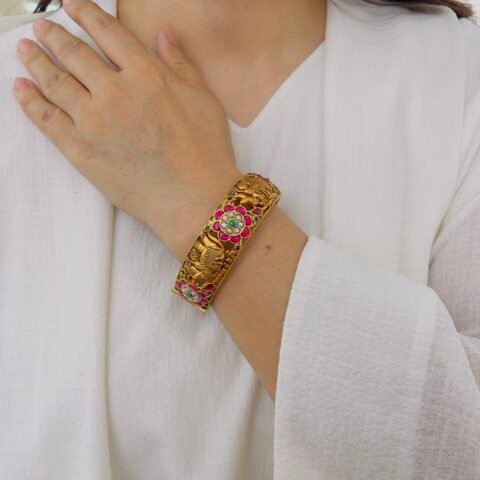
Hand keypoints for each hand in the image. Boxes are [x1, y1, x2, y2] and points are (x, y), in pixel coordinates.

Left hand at [13, 0, 241, 258]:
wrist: (195, 199)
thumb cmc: (206, 151)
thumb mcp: (204, 100)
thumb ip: (180, 64)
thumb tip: (163, 34)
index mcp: (146, 75)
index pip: (108, 34)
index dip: (86, 14)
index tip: (71, 5)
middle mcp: (114, 92)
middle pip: (74, 54)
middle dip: (54, 35)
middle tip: (41, 27)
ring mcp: (94, 122)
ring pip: (55, 83)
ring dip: (36, 61)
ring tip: (24, 49)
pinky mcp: (81, 152)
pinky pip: (48, 121)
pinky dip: (30, 102)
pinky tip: (20, 88)